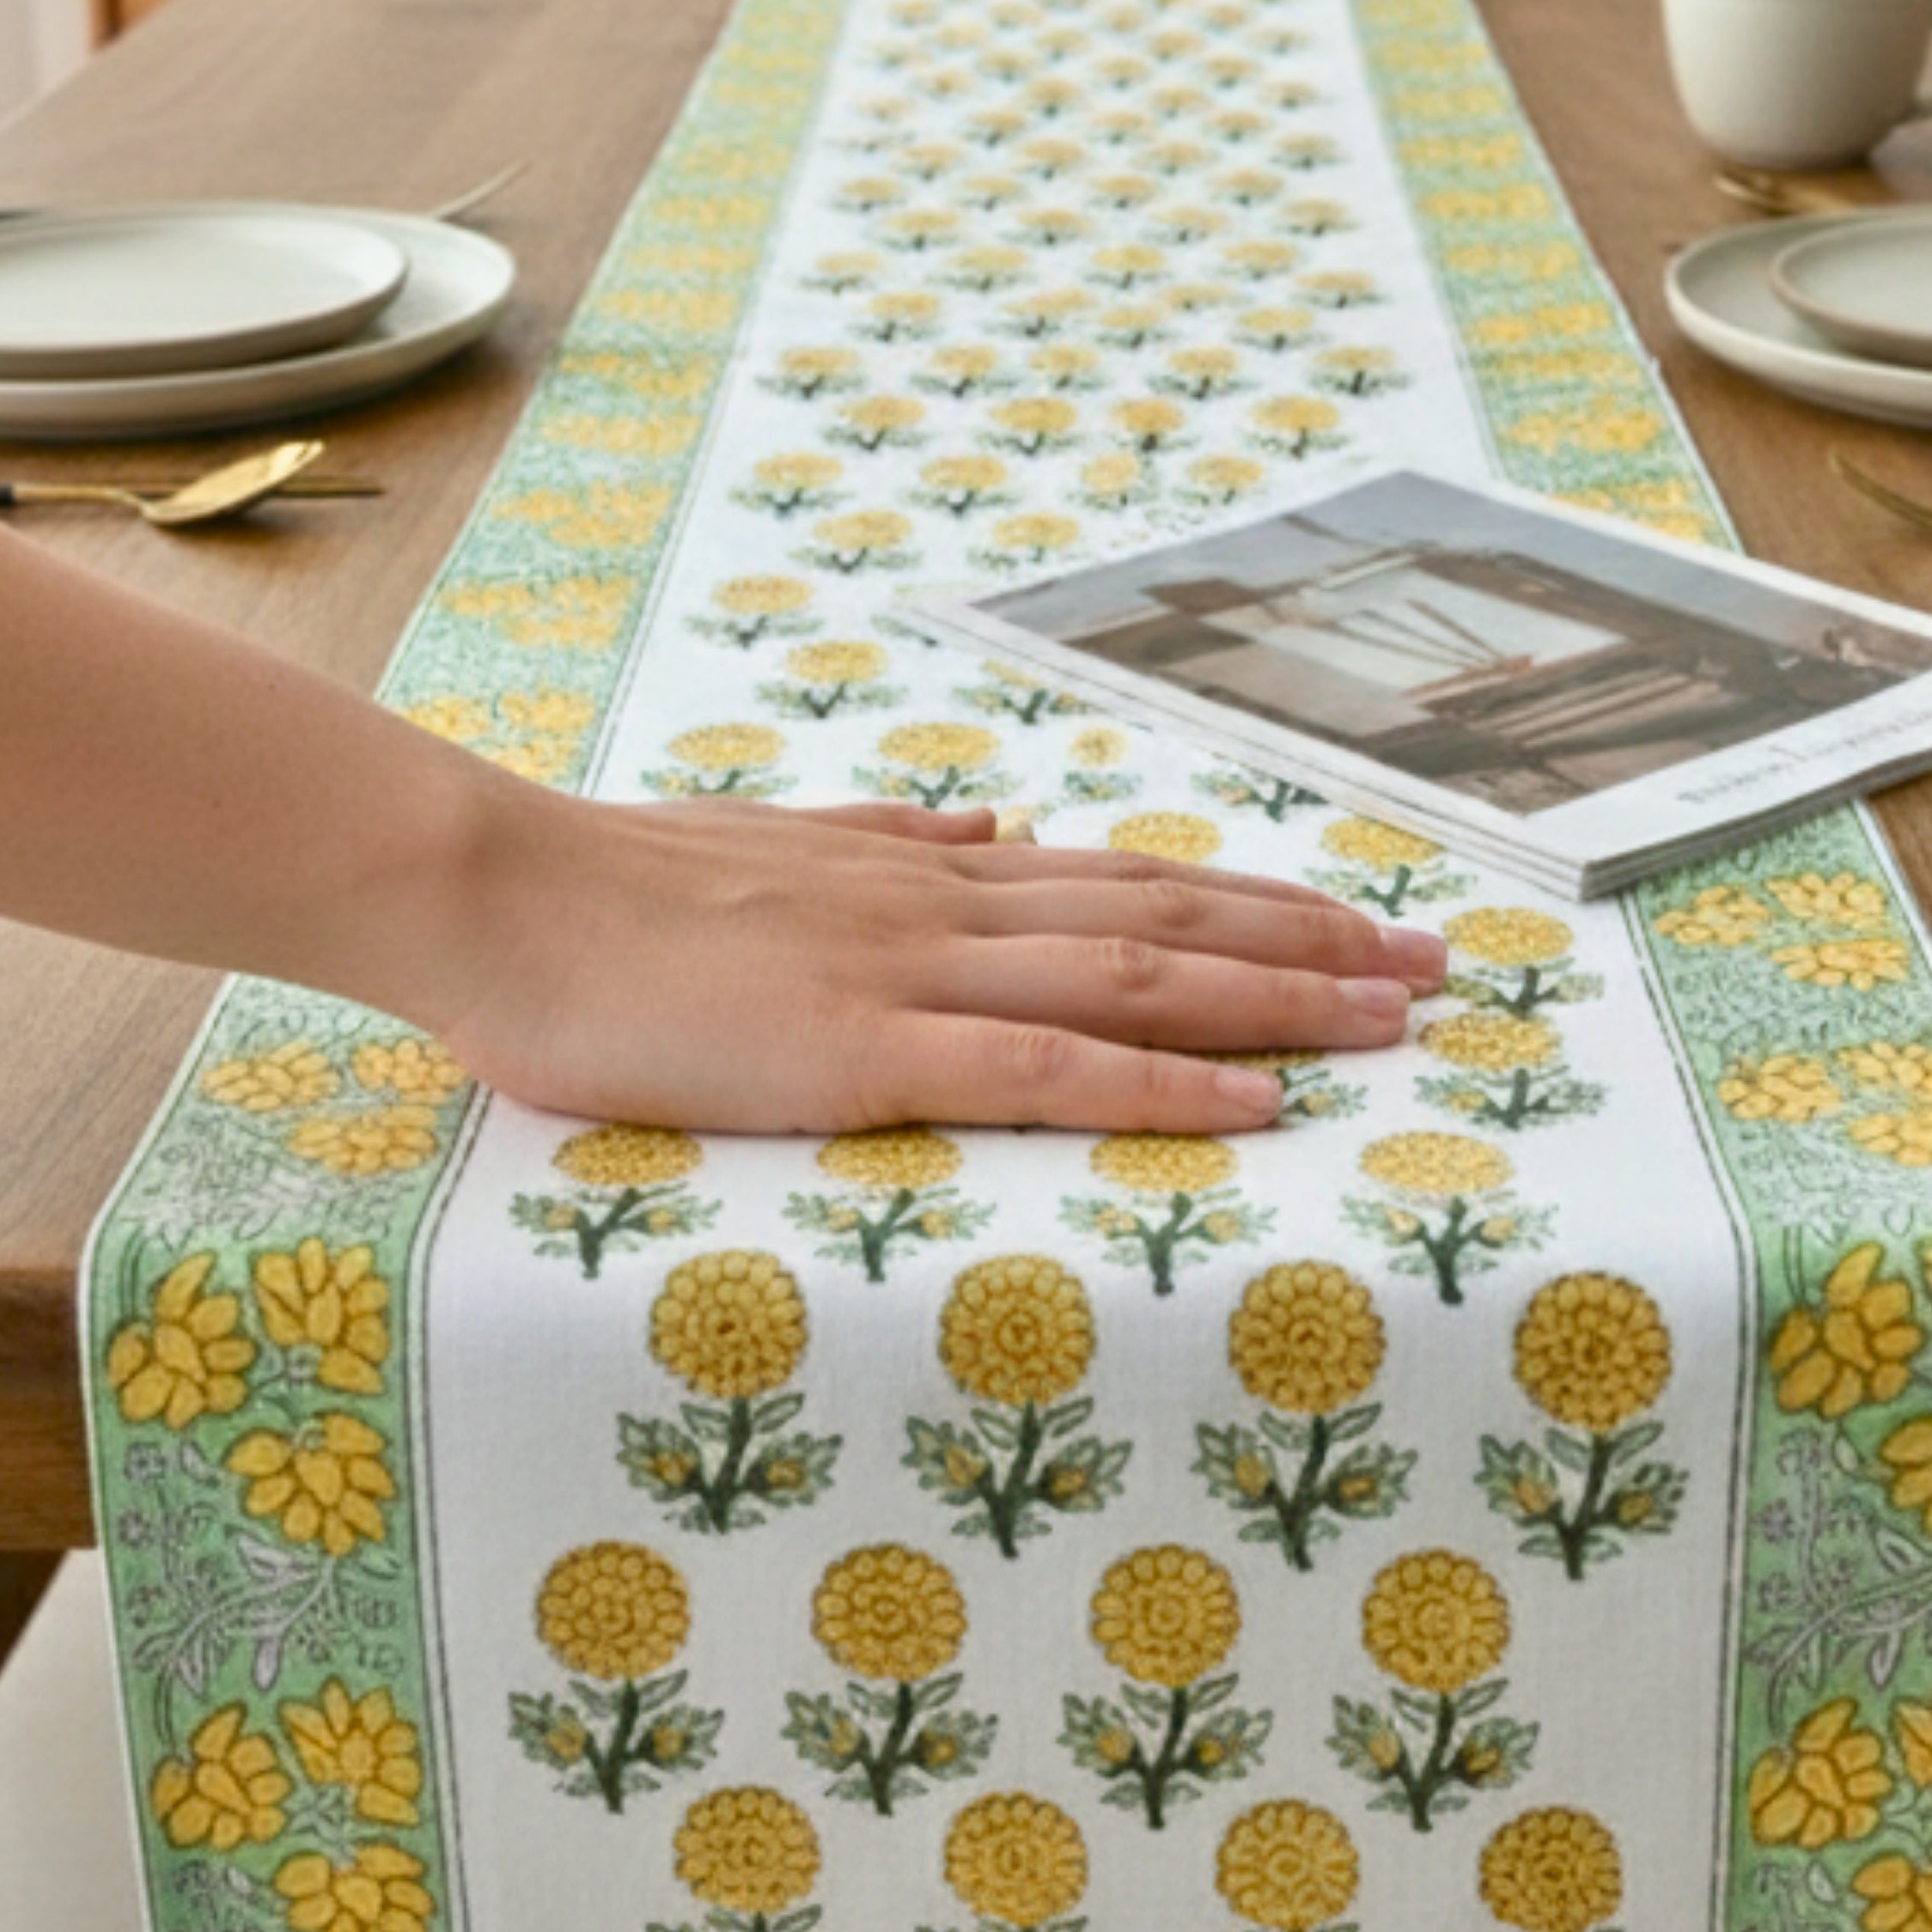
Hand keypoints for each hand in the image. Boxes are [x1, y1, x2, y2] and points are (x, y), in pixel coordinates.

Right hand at [413, 789, 1445, 1131]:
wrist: (495, 891)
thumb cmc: (612, 889)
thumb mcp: (774, 846)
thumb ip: (887, 844)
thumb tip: (987, 828)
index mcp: (926, 876)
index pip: (1127, 886)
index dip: (1253, 905)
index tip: (1352, 921)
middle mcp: (950, 910)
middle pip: (1170, 925)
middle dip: (1313, 948)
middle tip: (1435, 971)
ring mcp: (913, 976)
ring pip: (1139, 985)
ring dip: (1280, 1003)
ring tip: (1395, 1021)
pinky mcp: (864, 1051)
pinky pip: (1044, 1071)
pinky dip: (1162, 1088)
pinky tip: (1255, 1104)